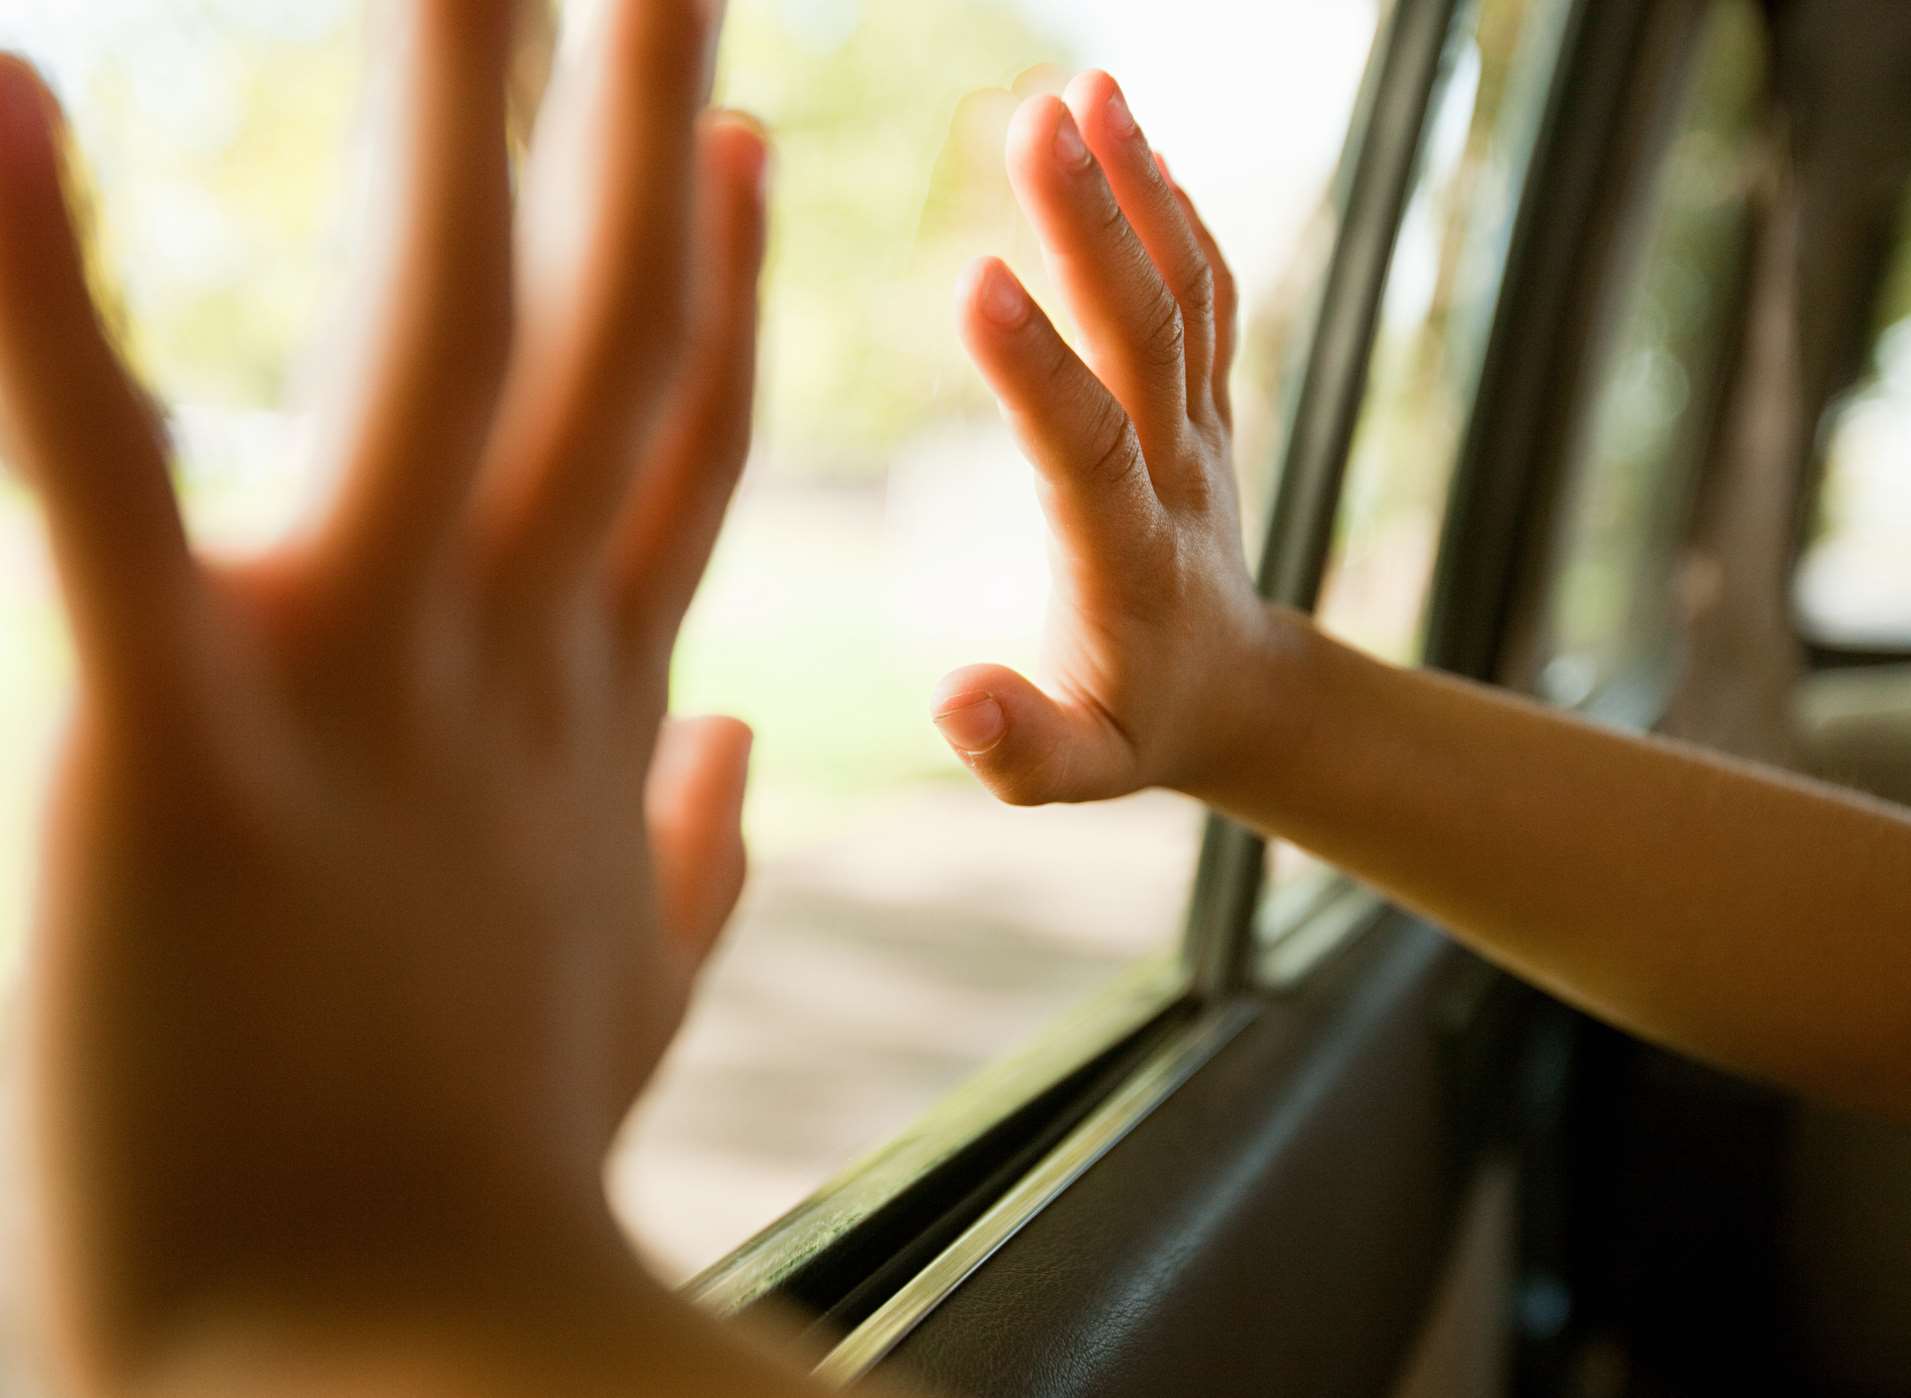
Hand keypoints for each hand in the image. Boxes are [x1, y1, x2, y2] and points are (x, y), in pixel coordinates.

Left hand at [0, 1, 764, 1382]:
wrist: (403, 1380)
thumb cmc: (494, 1194)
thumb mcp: (629, 996)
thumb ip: (699, 858)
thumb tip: (743, 745)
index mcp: (588, 710)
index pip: (674, 437)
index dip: (715, 278)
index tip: (726, 134)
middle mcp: (503, 654)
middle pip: (599, 329)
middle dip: (635, 113)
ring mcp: (358, 685)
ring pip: (427, 335)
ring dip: (450, 112)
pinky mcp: (167, 751)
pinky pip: (94, 484)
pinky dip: (24, 291)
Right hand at [937, 71, 1273, 806]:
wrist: (1239, 692)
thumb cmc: (1136, 729)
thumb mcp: (1076, 773)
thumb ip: (1018, 747)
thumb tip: (951, 700)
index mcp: (1128, 559)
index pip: (1085, 449)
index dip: (1035, 371)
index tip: (976, 277)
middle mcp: (1177, 473)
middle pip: (1145, 337)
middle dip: (1091, 227)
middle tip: (1036, 118)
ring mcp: (1202, 427)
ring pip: (1184, 293)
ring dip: (1138, 189)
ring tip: (1087, 88)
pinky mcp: (1208, 399)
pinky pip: (1206, 293)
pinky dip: (1175, 210)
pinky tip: (1129, 133)